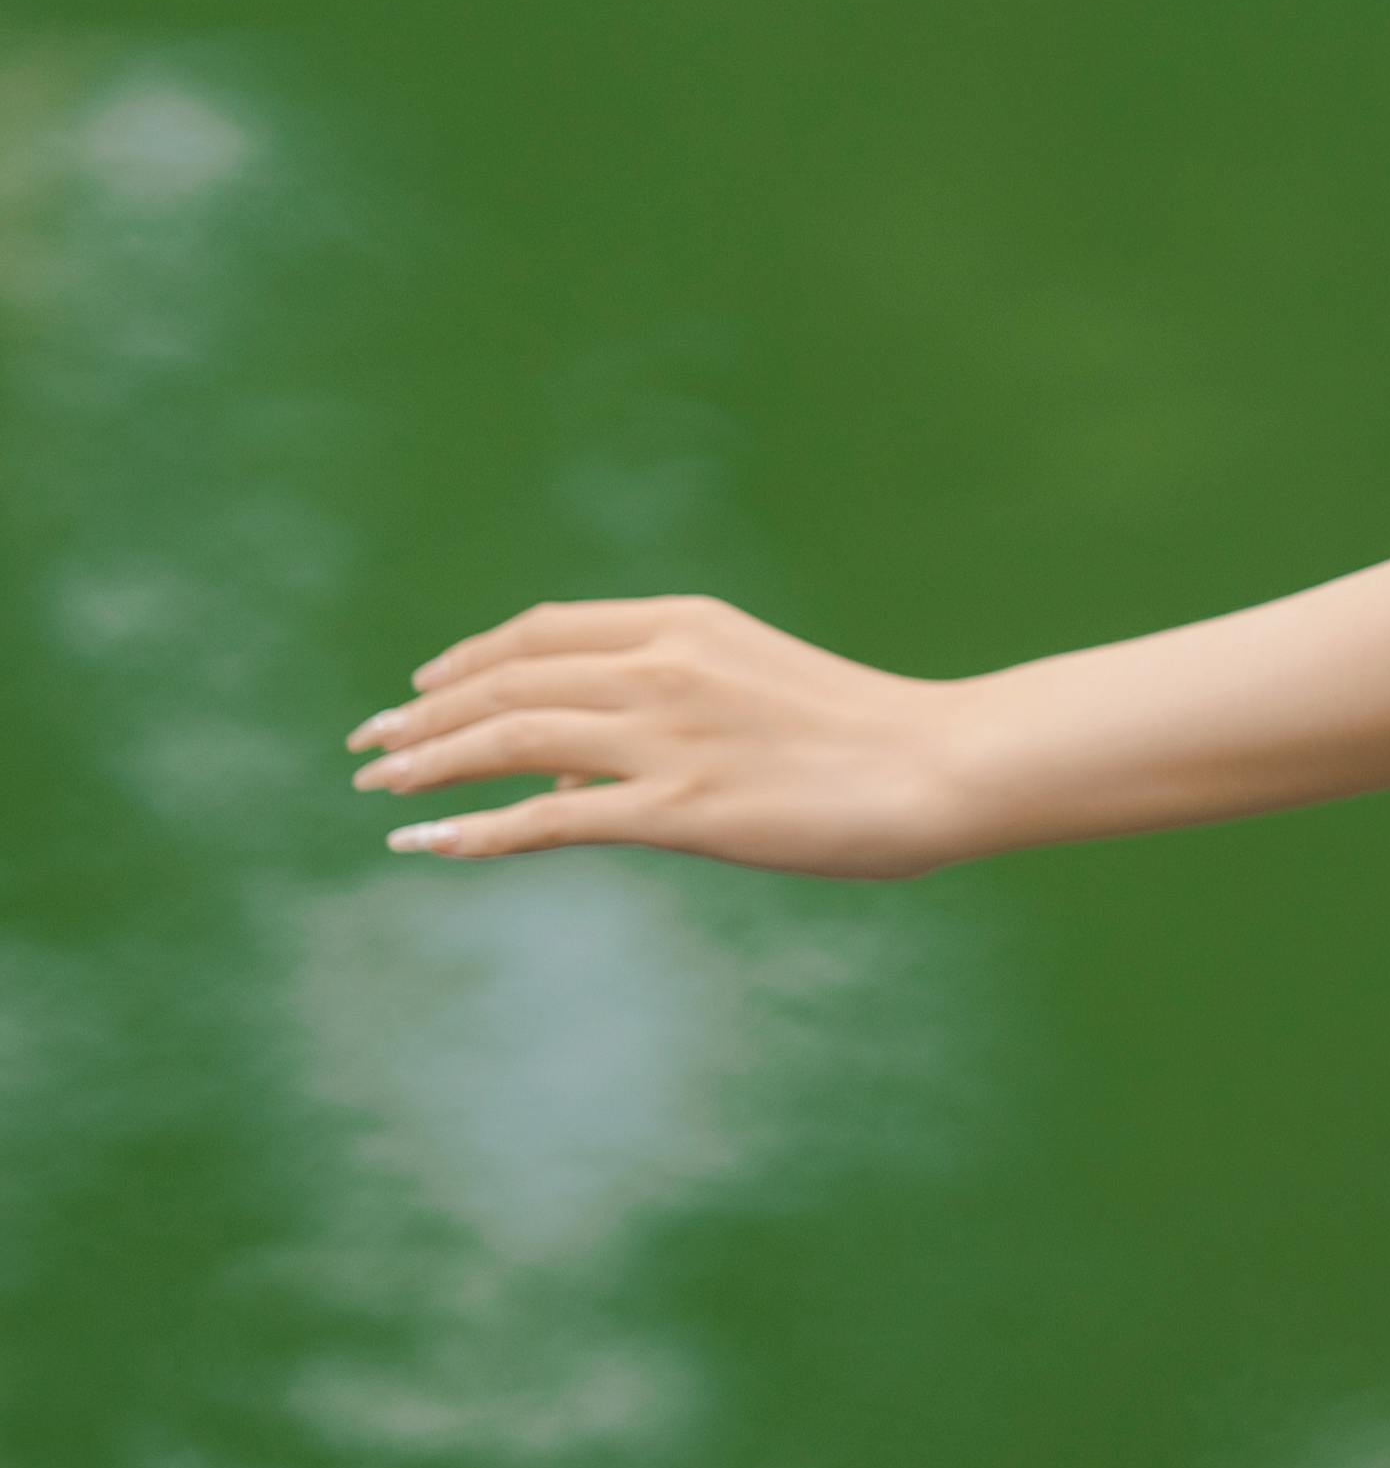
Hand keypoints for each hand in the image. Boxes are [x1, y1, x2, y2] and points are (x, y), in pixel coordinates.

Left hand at [347, 597, 972, 878]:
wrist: (944, 764)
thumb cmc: (865, 733)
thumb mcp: (752, 684)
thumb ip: (662, 704)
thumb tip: (568, 763)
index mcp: (684, 623)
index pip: (541, 633)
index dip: (467, 661)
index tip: (421, 690)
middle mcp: (663, 666)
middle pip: (506, 680)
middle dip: (424, 714)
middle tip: (368, 744)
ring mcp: (668, 737)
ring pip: (509, 739)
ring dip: (429, 763)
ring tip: (377, 787)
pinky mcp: (679, 810)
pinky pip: (547, 818)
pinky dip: (473, 829)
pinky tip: (427, 843)